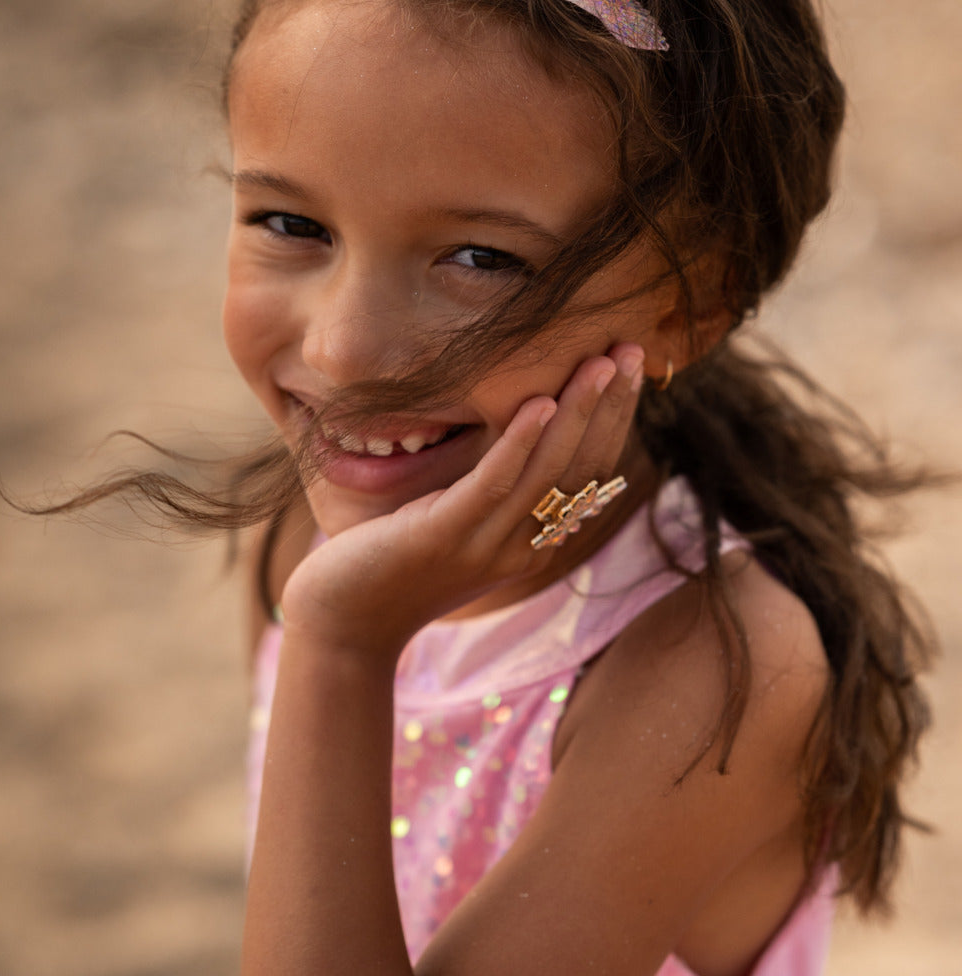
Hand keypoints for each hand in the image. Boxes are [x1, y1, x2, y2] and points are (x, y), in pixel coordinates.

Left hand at [279, 343, 645, 662]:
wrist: (343, 625)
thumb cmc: (392, 564)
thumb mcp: (457, 522)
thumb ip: (492, 487)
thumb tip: (520, 429)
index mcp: (533, 543)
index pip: (590, 474)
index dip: (613, 419)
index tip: (630, 368)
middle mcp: (522, 548)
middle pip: (581, 468)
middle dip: (609, 406)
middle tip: (632, 350)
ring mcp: (486, 545)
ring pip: (547, 471)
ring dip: (578, 412)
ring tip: (601, 363)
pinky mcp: (444, 536)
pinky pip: (493, 484)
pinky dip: (520, 442)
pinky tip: (540, 402)